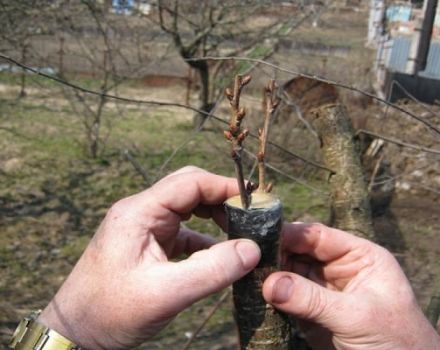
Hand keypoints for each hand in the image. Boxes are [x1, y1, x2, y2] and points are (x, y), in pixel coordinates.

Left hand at [38, 167, 260, 349]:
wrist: (76, 331)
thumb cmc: (111, 312)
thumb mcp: (165, 293)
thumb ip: (211, 270)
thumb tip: (252, 249)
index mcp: (139, 212)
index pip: (190, 182)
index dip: (225, 187)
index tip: (256, 201)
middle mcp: (141, 211)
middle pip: (189, 188)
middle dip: (222, 198)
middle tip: (250, 216)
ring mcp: (145, 226)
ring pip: (188, 206)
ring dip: (215, 216)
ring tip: (240, 232)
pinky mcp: (149, 242)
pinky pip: (184, 230)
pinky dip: (205, 238)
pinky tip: (221, 254)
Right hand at [262, 223, 439, 349]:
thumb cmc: (396, 342)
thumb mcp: (357, 316)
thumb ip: (313, 299)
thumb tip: (270, 284)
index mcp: (359, 256)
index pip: (319, 236)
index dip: (291, 234)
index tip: (262, 237)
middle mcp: (337, 268)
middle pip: (299, 252)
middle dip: (276, 255)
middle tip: (249, 259)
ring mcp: (322, 290)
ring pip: (288, 274)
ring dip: (270, 275)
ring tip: (248, 277)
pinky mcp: (310, 313)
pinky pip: (285, 298)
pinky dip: (271, 296)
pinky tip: (255, 293)